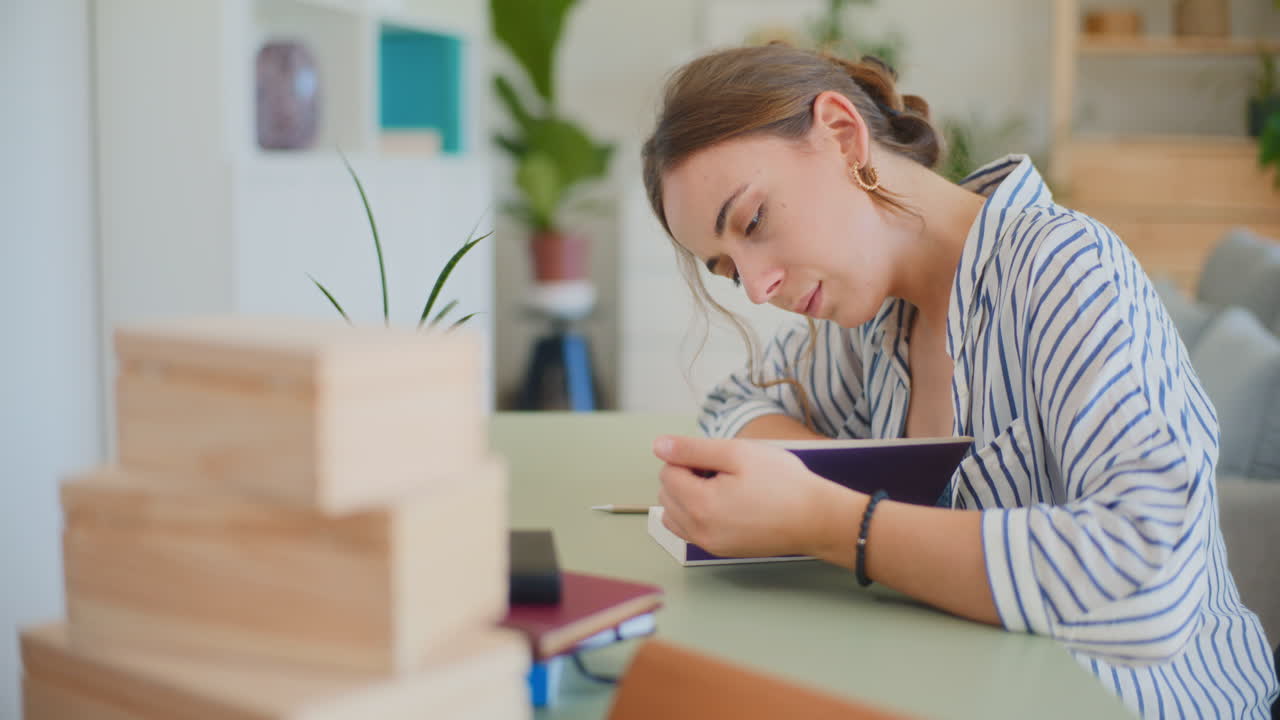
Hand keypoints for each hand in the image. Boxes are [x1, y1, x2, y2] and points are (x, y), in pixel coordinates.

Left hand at [652, 434, 841, 557]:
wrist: (817, 520)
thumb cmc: (783, 483)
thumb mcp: (738, 453)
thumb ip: (693, 449)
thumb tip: (658, 446)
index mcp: (699, 504)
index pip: (667, 472)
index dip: (689, 458)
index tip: (719, 459)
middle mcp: (698, 530)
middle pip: (666, 494)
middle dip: (686, 477)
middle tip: (724, 471)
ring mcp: (709, 544)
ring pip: (674, 515)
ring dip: (687, 496)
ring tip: (723, 487)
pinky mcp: (721, 550)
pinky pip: (690, 530)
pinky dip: (697, 514)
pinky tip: (726, 503)